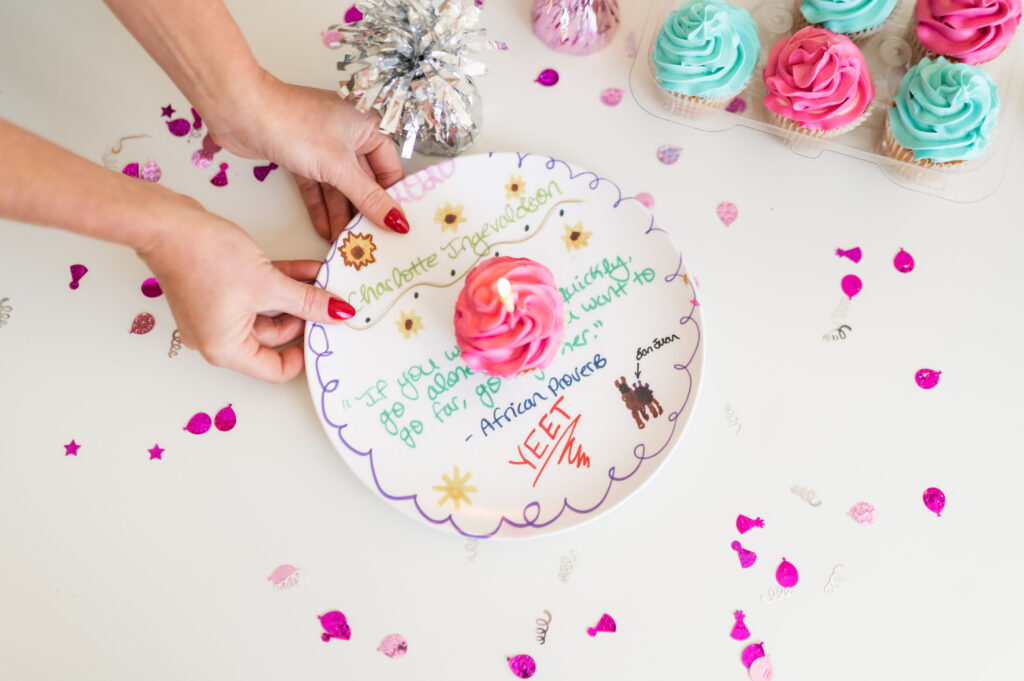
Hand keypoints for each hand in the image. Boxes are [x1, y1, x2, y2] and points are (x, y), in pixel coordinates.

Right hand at [136, 198, 354, 382]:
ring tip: (325, 281)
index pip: (274, 370)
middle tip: (332, 303)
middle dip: (305, 318)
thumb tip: (337, 313)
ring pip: (268, 311)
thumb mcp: (267, 284)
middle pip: (274, 338)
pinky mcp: (218, 289)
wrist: (167, 223)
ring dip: (297, 296)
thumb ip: (307, 301)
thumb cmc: (203, 258)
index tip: (327, 336)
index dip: (304, 355)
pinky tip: (309, 269)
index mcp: (226, 350)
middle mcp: (218, 337)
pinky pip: (257, 293)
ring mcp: (217, 313)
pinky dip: (281, 283)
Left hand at [202, 72, 406, 241]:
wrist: (240, 110)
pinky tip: (325, 229)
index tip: (396, 226)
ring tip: (346, 242)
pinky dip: (320, 206)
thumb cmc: (293, 123)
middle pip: (364, 181)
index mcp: (368, 126)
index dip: (393, 198)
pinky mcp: (301, 157)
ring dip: (341, 214)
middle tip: (370, 240)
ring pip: (339, 187)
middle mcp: (349, 135)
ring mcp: (324, 146)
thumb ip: (369, 197)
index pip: (390, 168)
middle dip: (364, 211)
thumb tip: (398, 221)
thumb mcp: (339, 167)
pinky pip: (317, 186)